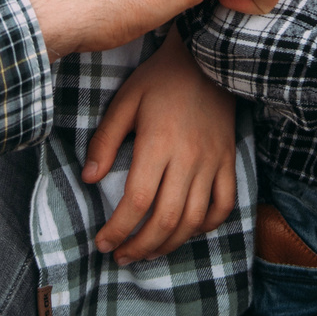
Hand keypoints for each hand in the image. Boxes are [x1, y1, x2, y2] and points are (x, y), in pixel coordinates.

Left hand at [84, 30, 238, 262]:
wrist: (207, 58)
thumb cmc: (160, 79)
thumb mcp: (125, 101)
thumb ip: (105, 140)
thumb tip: (88, 179)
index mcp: (159, 143)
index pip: (138, 201)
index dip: (119, 229)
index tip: (102, 242)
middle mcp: (188, 158)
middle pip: (166, 219)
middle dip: (141, 246)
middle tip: (121, 256)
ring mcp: (212, 161)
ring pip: (194, 219)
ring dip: (169, 244)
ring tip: (147, 253)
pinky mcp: (228, 160)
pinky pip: (223, 204)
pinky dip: (207, 226)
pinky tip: (187, 231)